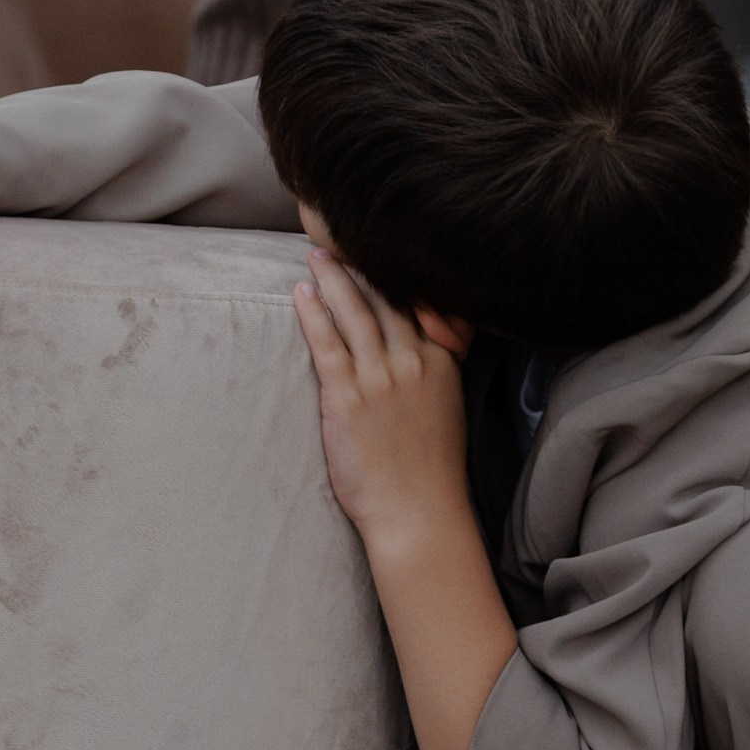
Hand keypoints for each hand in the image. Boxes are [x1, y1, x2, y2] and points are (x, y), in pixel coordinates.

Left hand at [291, 248, 471, 549]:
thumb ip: (434, 368)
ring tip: (317, 254)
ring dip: (333, 277)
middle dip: (361, 264)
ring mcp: (381, 377)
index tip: (377, 249)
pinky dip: (313, 313)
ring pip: (355, 311)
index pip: (416, 302)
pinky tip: (302, 294)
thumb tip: (418, 343)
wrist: (418, 512)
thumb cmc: (429, 468)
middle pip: (385, 297)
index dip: (393, 273)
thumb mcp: (447, 406)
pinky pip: (327, 342)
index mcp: (440, 361)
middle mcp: (413, 360)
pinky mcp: (348, 397)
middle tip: (341, 236)